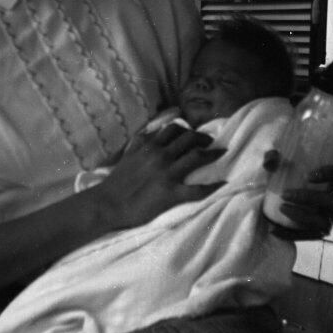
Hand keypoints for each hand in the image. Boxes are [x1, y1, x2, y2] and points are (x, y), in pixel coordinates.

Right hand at [88, 123, 226, 229]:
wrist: (108, 203)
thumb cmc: (117, 181)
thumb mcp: (128, 153)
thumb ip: (141, 141)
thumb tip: (152, 130)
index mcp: (150, 145)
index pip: (174, 129)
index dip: (188, 129)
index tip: (194, 133)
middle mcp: (161, 155)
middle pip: (189, 138)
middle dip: (204, 138)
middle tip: (211, 142)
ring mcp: (167, 173)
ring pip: (197, 156)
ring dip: (213, 154)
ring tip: (222, 153)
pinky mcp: (171, 193)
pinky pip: (197, 190)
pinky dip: (212, 187)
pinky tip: (223, 185)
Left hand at [263, 150, 332, 240]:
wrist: (284, 197)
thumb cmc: (288, 175)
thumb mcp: (280, 163)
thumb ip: (273, 157)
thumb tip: (270, 162)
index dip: (330, 174)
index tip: (308, 176)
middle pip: (331, 201)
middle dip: (307, 197)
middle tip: (285, 194)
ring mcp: (330, 217)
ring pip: (323, 221)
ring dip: (302, 215)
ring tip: (282, 208)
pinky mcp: (319, 231)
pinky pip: (309, 236)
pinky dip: (292, 234)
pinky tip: (274, 230)